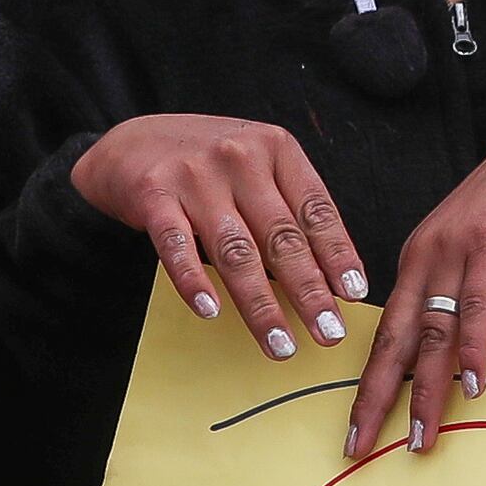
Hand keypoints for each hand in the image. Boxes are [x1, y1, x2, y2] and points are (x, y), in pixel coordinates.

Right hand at [69, 114, 366, 359]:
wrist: (131, 142)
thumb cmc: (208, 165)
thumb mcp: (258, 166)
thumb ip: (289, 207)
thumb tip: (331, 276)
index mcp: (276, 149)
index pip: (316, 210)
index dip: (338, 255)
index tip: (354, 295)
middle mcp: (240, 158)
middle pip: (281, 237)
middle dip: (309, 292)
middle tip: (329, 333)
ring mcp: (195, 176)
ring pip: (236, 251)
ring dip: (261, 304)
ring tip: (280, 343)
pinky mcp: (154, 195)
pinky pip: (177, 247)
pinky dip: (194, 281)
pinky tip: (211, 310)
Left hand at [346, 77, 485, 456]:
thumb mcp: (484, 258)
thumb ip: (469, 300)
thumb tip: (466, 344)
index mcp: (417, 262)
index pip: (388, 333)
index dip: (372, 383)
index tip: (360, 426)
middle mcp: (425, 258)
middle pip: (395, 339)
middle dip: (376, 398)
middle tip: (359, 445)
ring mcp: (456, 251)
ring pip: (434, 332)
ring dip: (426, 390)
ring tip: (419, 436)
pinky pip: (480, 305)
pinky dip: (474, 348)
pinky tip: (471, 384)